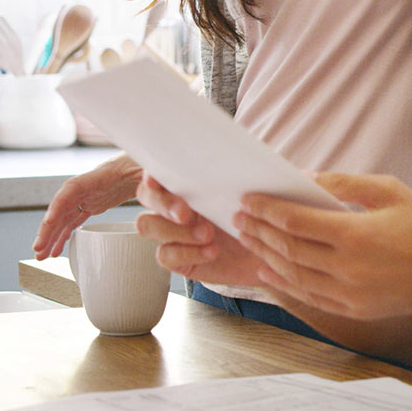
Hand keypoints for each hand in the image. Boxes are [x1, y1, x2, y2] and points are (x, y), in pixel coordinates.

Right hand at [32, 152, 141, 258]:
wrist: (151, 158)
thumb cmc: (149, 161)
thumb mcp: (150, 168)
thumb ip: (150, 176)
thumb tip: (152, 181)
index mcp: (101, 175)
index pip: (71, 189)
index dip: (57, 206)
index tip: (47, 223)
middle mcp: (91, 185)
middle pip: (62, 206)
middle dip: (48, 228)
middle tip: (38, 249)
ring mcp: (91, 194)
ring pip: (65, 215)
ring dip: (52, 235)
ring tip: (42, 255)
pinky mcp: (96, 202)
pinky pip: (75, 219)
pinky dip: (65, 234)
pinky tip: (57, 249)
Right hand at [135, 174, 264, 287]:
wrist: (266, 246)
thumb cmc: (254, 212)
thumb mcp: (248, 190)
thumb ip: (232, 174)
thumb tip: (232, 153)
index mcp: (186, 182)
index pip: (158, 170)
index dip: (152, 173)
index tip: (159, 178)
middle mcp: (172, 204)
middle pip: (145, 196)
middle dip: (163, 203)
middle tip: (187, 213)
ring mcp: (171, 230)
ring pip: (147, 224)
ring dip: (174, 230)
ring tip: (207, 234)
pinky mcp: (176, 257)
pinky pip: (165, 254)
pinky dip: (187, 252)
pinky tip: (211, 250)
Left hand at [235, 172, 411, 319]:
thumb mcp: (387, 190)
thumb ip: (344, 184)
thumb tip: (305, 178)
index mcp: (355, 234)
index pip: (296, 221)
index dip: (268, 210)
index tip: (248, 200)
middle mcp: (347, 268)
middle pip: (289, 249)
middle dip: (260, 231)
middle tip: (239, 217)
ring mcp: (349, 294)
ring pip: (294, 275)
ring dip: (266, 256)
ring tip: (249, 240)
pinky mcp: (354, 310)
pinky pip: (309, 296)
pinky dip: (284, 283)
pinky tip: (269, 270)